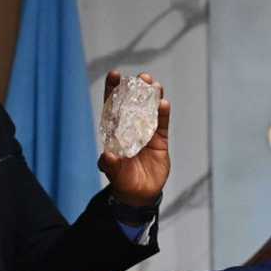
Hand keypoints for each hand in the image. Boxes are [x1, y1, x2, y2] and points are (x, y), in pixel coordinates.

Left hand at [98, 71, 170, 206]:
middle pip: (133, 104)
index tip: (115, 75)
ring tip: (154, 84)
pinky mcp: (160, 141)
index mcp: (115, 133)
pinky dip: (163, 114)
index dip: (113, 91)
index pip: (113, 108)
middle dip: (136, 89)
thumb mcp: (115, 174)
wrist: (140, 195)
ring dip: (151, 97)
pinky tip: (164, 103)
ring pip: (149, 111)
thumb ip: (111, 165)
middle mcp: (130, 129)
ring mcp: (146, 134)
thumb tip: (106, 155)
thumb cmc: (123, 182)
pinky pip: (161, 124)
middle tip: (142, 77)